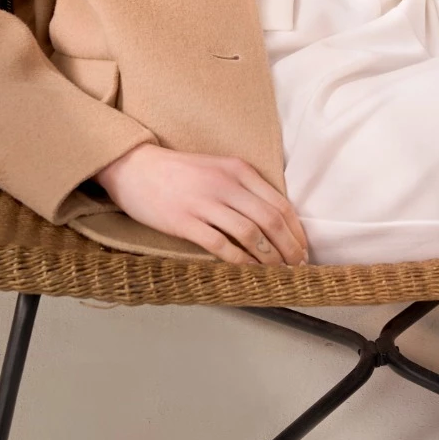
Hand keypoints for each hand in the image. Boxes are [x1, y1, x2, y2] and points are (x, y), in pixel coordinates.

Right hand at [95, 142, 309, 265]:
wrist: (135, 167)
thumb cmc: (179, 172)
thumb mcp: (219, 168)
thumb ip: (244, 188)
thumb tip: (273, 220)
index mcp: (239, 170)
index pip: (280, 204)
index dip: (296, 231)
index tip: (303, 249)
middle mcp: (226, 184)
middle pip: (270, 220)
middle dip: (289, 248)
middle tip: (297, 267)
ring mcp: (205, 202)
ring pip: (250, 233)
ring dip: (269, 258)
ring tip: (278, 273)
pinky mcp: (185, 221)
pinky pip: (220, 244)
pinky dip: (239, 260)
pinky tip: (248, 271)